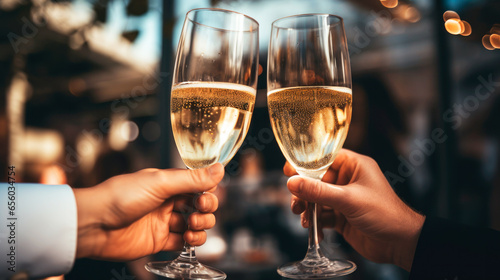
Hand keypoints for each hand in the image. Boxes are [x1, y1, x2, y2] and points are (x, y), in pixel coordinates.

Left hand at [73, 163, 223, 260]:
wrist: (94, 224)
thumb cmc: (121, 197)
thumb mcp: (160, 183)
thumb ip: (192, 179)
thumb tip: (219, 169)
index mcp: (167, 182)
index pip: (197, 185)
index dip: (207, 190)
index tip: (206, 195)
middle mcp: (167, 201)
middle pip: (199, 204)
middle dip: (206, 207)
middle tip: (199, 210)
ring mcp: (163, 221)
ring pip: (194, 224)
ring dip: (201, 225)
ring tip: (192, 226)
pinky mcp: (159, 241)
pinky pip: (183, 242)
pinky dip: (192, 241)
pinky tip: (189, 239)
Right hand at [285, 150, 424, 270]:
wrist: (400, 243)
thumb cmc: (384, 214)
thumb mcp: (348, 199)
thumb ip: (318, 191)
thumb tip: (292, 182)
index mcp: (354, 166)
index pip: (324, 158)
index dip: (305, 164)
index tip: (288, 170)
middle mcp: (348, 180)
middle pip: (317, 180)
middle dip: (304, 191)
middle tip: (296, 201)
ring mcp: (345, 199)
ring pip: (317, 199)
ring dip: (307, 207)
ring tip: (302, 215)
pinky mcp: (342, 217)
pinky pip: (322, 214)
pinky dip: (315, 220)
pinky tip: (311, 227)